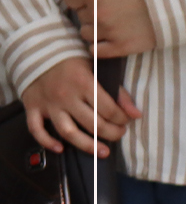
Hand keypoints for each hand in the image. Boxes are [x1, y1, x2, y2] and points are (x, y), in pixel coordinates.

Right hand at [21, 57, 141, 156]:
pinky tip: (60, 149)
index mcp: (83, 83)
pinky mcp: (32, 107)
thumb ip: (119, 92)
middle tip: (119, 133)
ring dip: (88, 146)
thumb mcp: (97, 70)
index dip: (122, 119)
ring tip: (104, 152)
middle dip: (112, 133)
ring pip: (68, 132)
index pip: (109, 110)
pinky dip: (46, 141)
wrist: (37, 51)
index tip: (126, 120)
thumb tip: (137, 114)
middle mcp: (65, 95)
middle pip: (93, 124)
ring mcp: (48, 103)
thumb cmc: (72, 63)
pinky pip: (36, 129)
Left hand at [60, 0, 156, 56]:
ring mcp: (109, 31)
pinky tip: (108, 41)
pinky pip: (97, 51)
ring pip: (86, 34)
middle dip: (89, 14)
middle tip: (106, 12)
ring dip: (94, 31)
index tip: (89, 0)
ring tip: (109, 26)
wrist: (175, 5)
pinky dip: (99, 47)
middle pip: (79, 17)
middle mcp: (97, 12)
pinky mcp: (121, 47)